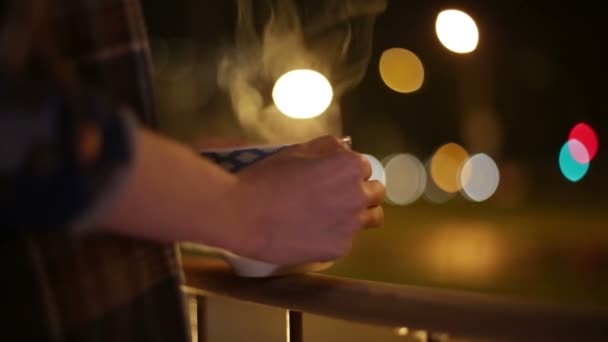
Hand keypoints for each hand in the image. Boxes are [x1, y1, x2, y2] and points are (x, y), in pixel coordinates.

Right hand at [230, 136, 385, 263]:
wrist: (243, 214)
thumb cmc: (267, 177)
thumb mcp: (297, 150)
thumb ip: (329, 147)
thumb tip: (346, 148)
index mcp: (349, 167)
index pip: (365, 167)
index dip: (348, 172)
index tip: (333, 178)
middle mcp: (357, 195)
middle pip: (376, 193)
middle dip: (361, 192)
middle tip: (337, 197)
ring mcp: (350, 225)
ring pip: (371, 219)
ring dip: (358, 215)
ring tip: (333, 216)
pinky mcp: (339, 249)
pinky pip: (347, 240)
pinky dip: (335, 236)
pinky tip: (313, 233)